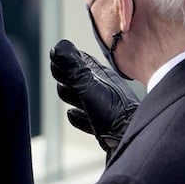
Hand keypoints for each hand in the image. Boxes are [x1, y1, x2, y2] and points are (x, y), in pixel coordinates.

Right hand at [49, 39, 139, 154]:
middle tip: (58, 74)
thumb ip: (72, 68)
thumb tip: (58, 46)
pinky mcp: (103, 124)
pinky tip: (73, 115)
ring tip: (66, 92)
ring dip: (70, 95)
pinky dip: (78, 116)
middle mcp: (102, 88)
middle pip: (77, 80)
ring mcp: (103, 106)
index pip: (78, 62)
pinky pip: (86, 118)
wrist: (131, 137)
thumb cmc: (113, 111)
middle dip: (65, 78)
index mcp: (99, 76)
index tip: (54, 58)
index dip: (64, 60)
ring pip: (81, 98)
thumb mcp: (88, 86)